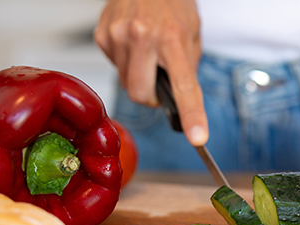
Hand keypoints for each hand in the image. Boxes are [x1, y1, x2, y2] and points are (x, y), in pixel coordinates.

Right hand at [94, 0, 207, 145]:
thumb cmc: (173, 5)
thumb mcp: (192, 35)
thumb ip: (186, 69)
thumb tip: (180, 104)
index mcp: (172, 38)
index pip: (183, 86)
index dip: (191, 115)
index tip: (197, 137)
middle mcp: (142, 36)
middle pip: (140, 94)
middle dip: (150, 96)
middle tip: (159, 80)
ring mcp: (118, 35)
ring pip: (126, 82)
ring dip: (138, 76)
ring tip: (147, 51)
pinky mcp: (102, 35)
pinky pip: (115, 65)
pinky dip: (126, 61)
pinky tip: (132, 43)